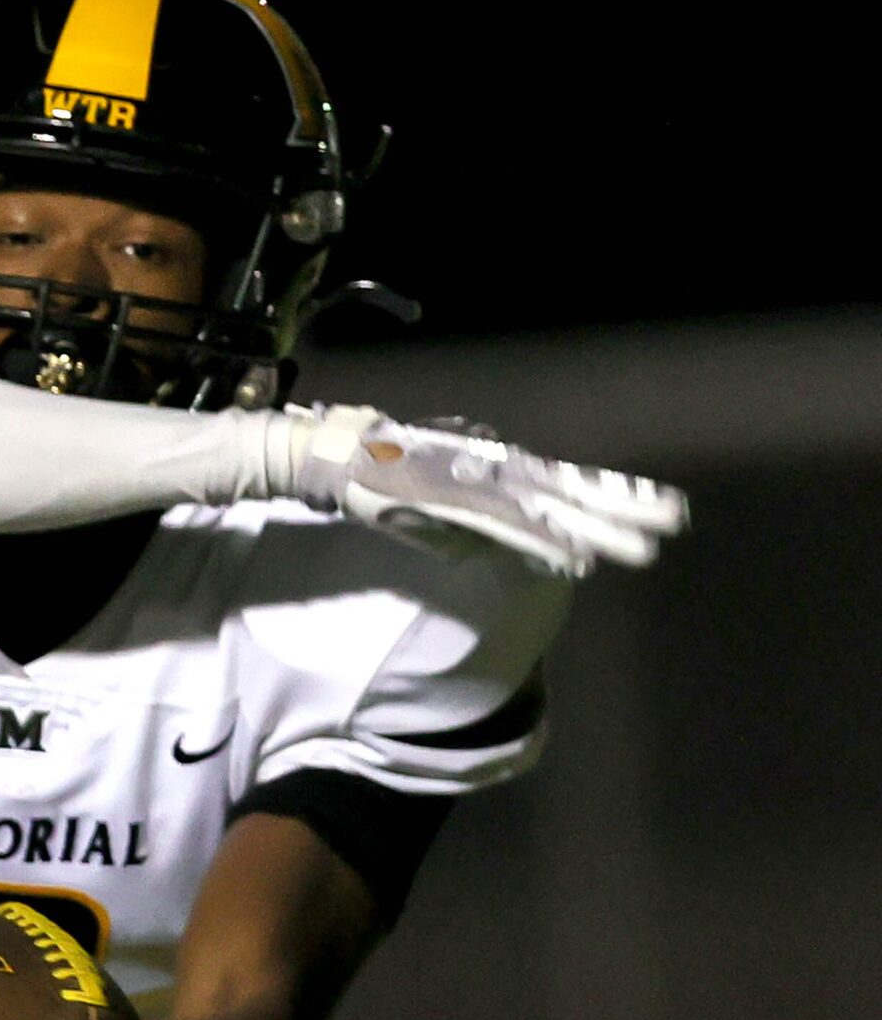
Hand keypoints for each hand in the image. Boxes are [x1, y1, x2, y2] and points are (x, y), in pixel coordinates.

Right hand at [292, 406, 688, 578]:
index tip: (660, 508)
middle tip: (675, 521)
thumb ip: (476, 527)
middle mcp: (502, 472)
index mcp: (502, 469)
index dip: (617, 494)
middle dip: (627, 508)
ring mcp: (483, 487)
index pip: (572, 483)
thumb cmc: (390, 477)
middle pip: (578, 492)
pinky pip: (510, 529)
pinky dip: (543, 545)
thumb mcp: (441, 506)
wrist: (345, 457)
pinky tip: (574, 561)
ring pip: (554, 511)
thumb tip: (498, 550)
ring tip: (642, 549)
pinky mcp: (458, 504)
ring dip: (598, 533)